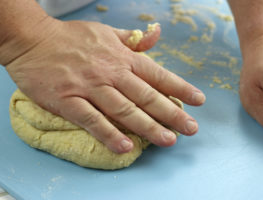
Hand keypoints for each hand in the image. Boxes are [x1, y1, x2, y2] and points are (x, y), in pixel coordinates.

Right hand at [5, 18, 204, 152]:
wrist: (32, 39)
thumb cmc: (72, 37)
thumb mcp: (106, 31)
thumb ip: (132, 39)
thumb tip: (156, 35)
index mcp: (121, 57)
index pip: (157, 74)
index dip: (180, 88)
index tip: (198, 101)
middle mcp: (110, 73)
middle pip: (146, 96)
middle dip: (171, 114)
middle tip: (191, 129)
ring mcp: (89, 87)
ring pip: (124, 110)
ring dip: (147, 127)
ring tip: (168, 140)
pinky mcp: (68, 100)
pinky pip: (92, 120)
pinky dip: (109, 134)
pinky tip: (125, 147)